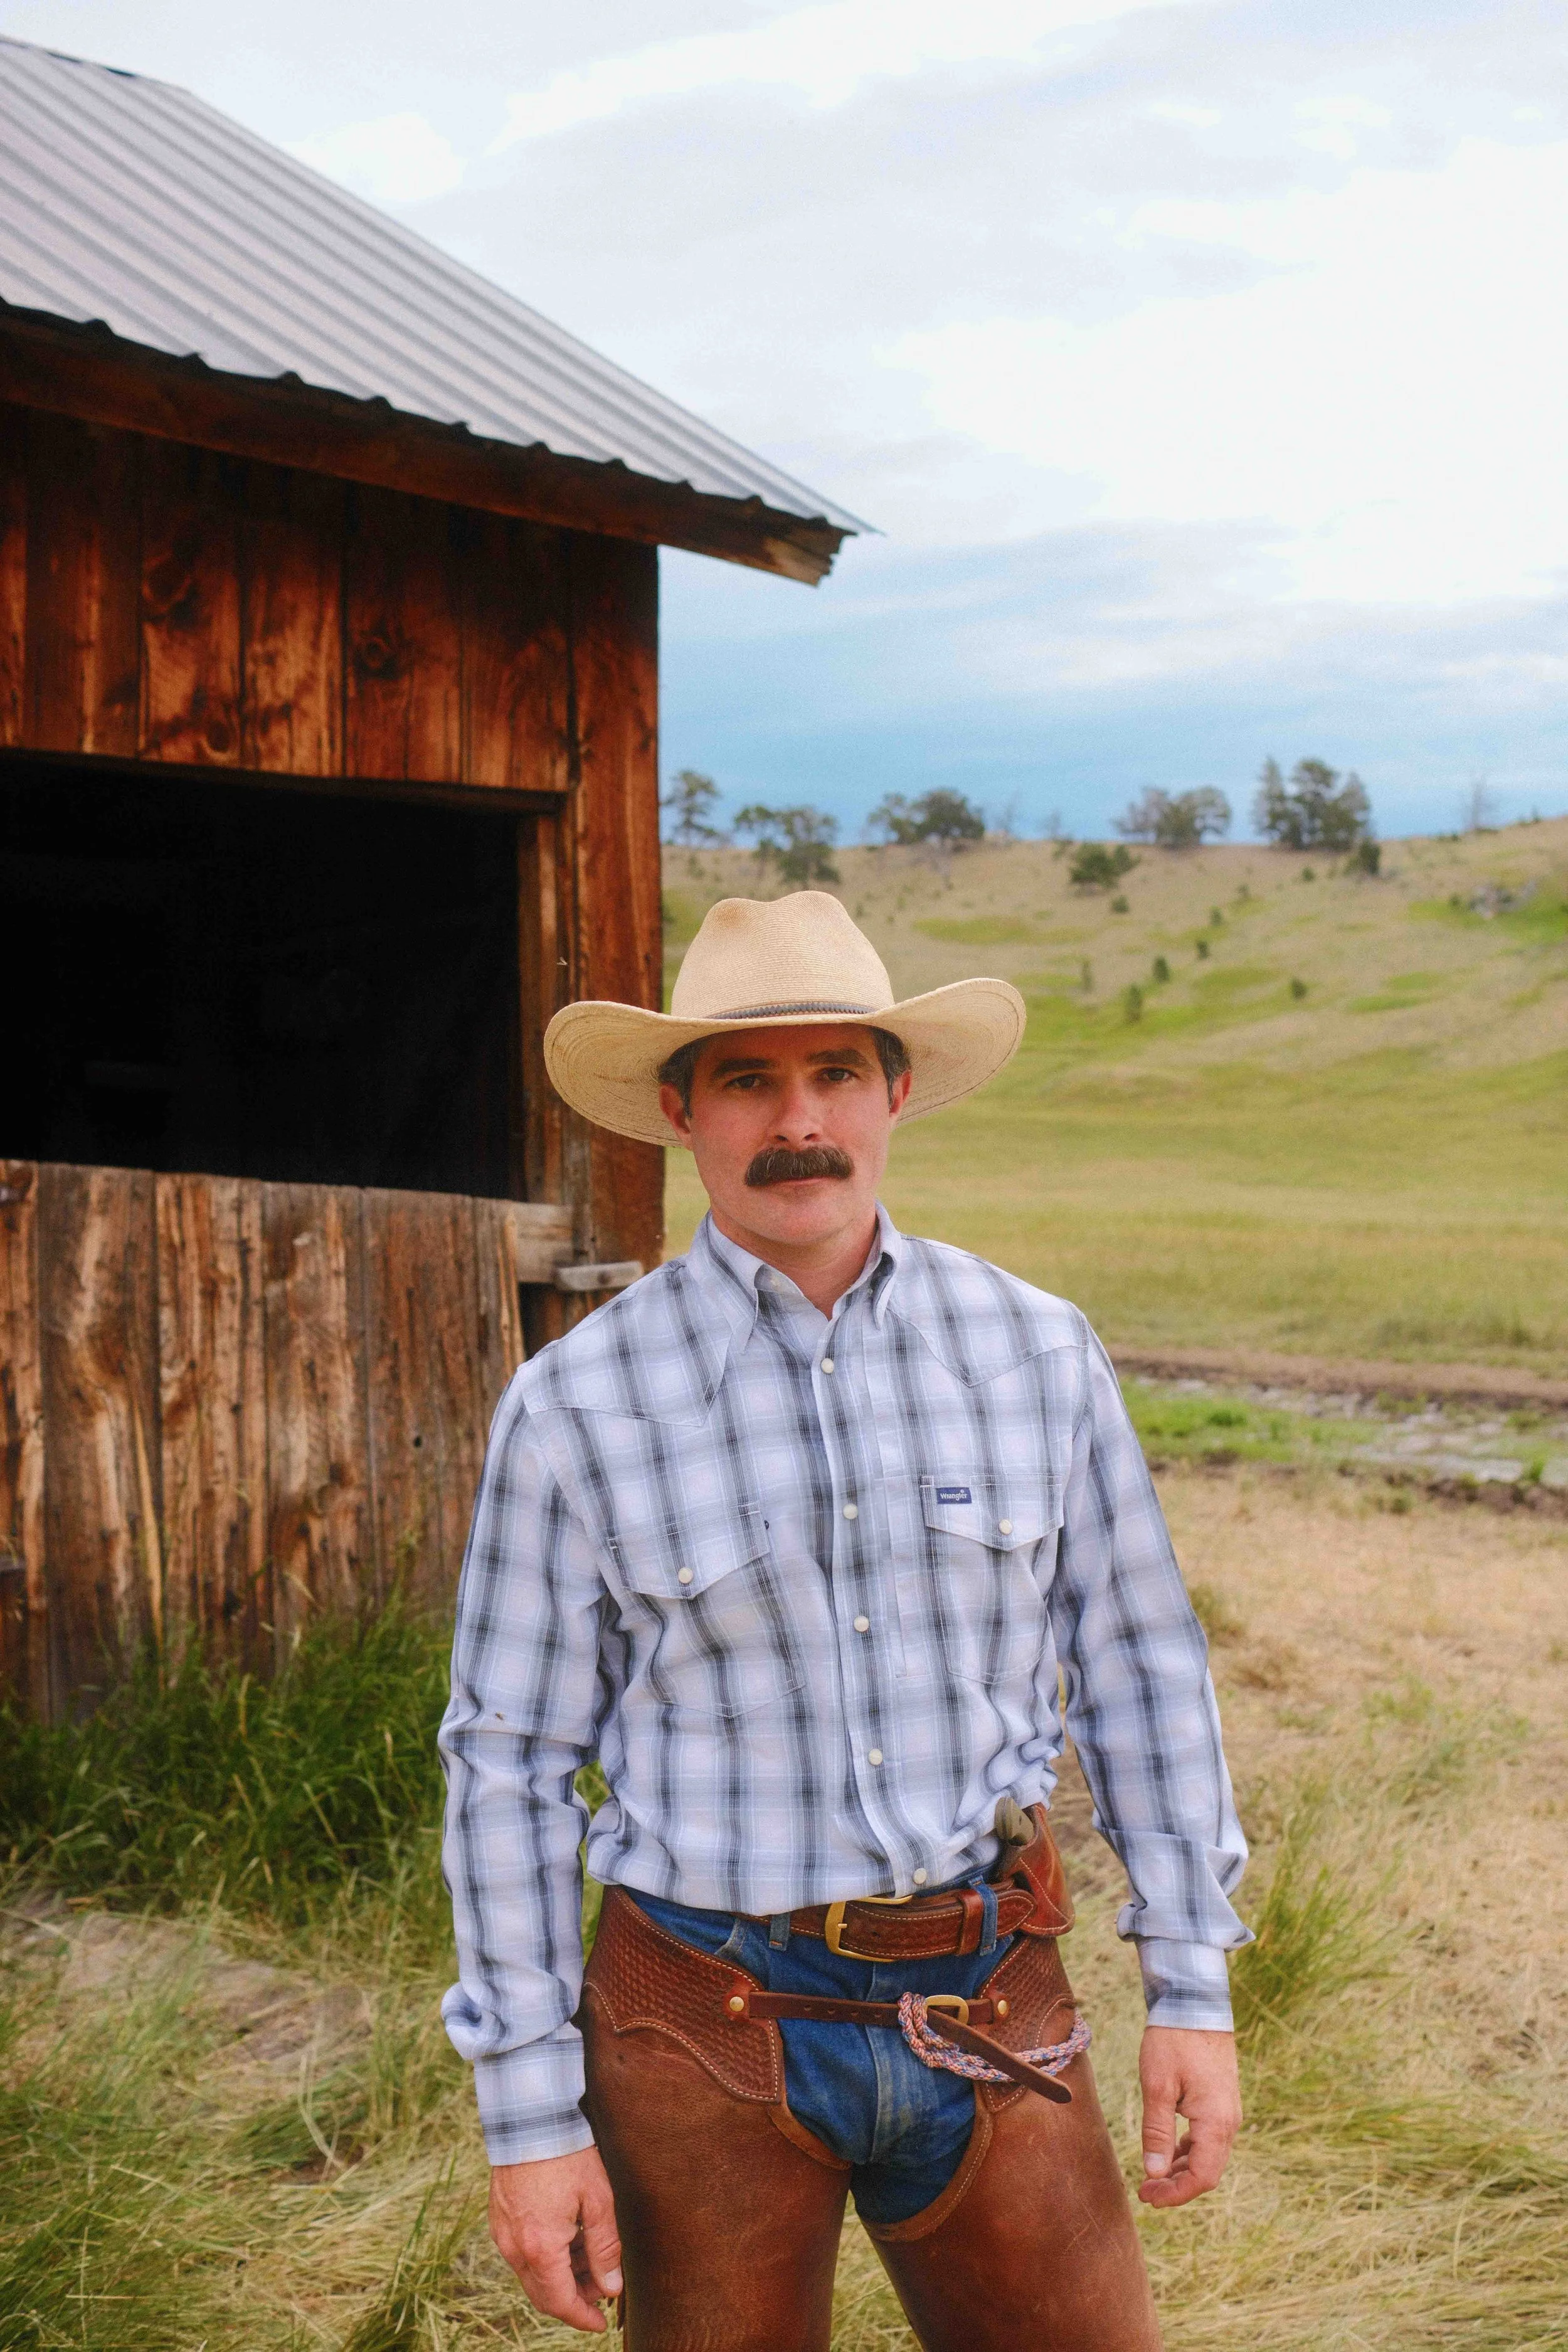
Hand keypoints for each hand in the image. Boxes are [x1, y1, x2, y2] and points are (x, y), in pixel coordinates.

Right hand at [490, 2146, 622, 2332]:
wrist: (531, 2118)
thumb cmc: (568, 2155)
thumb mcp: (598, 2201)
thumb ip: (605, 2249)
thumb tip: (610, 2288)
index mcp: (541, 2248)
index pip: (561, 2302)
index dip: (582, 2317)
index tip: (601, 2322)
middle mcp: (515, 2248)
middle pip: (544, 2293)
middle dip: (575, 2297)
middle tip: (601, 2287)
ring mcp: (503, 2234)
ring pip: (533, 2274)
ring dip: (561, 2276)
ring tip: (590, 2258)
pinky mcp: (499, 2219)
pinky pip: (522, 2254)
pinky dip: (546, 2258)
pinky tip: (568, 2240)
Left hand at [1137, 2026, 1240, 2208]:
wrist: (1195, 2003)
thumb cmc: (1173, 2041)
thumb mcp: (1157, 2086)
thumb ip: (1157, 2132)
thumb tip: (1153, 2173)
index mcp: (1216, 2122)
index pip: (1202, 2177)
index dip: (1176, 2194)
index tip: (1148, 2197)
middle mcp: (1228, 2122)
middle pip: (1207, 2171)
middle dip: (1177, 2186)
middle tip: (1145, 2191)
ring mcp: (1227, 2111)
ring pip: (1208, 2156)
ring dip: (1182, 2170)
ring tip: (1151, 2176)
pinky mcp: (1221, 2101)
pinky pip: (1208, 2138)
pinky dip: (1188, 2151)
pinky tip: (1167, 2152)